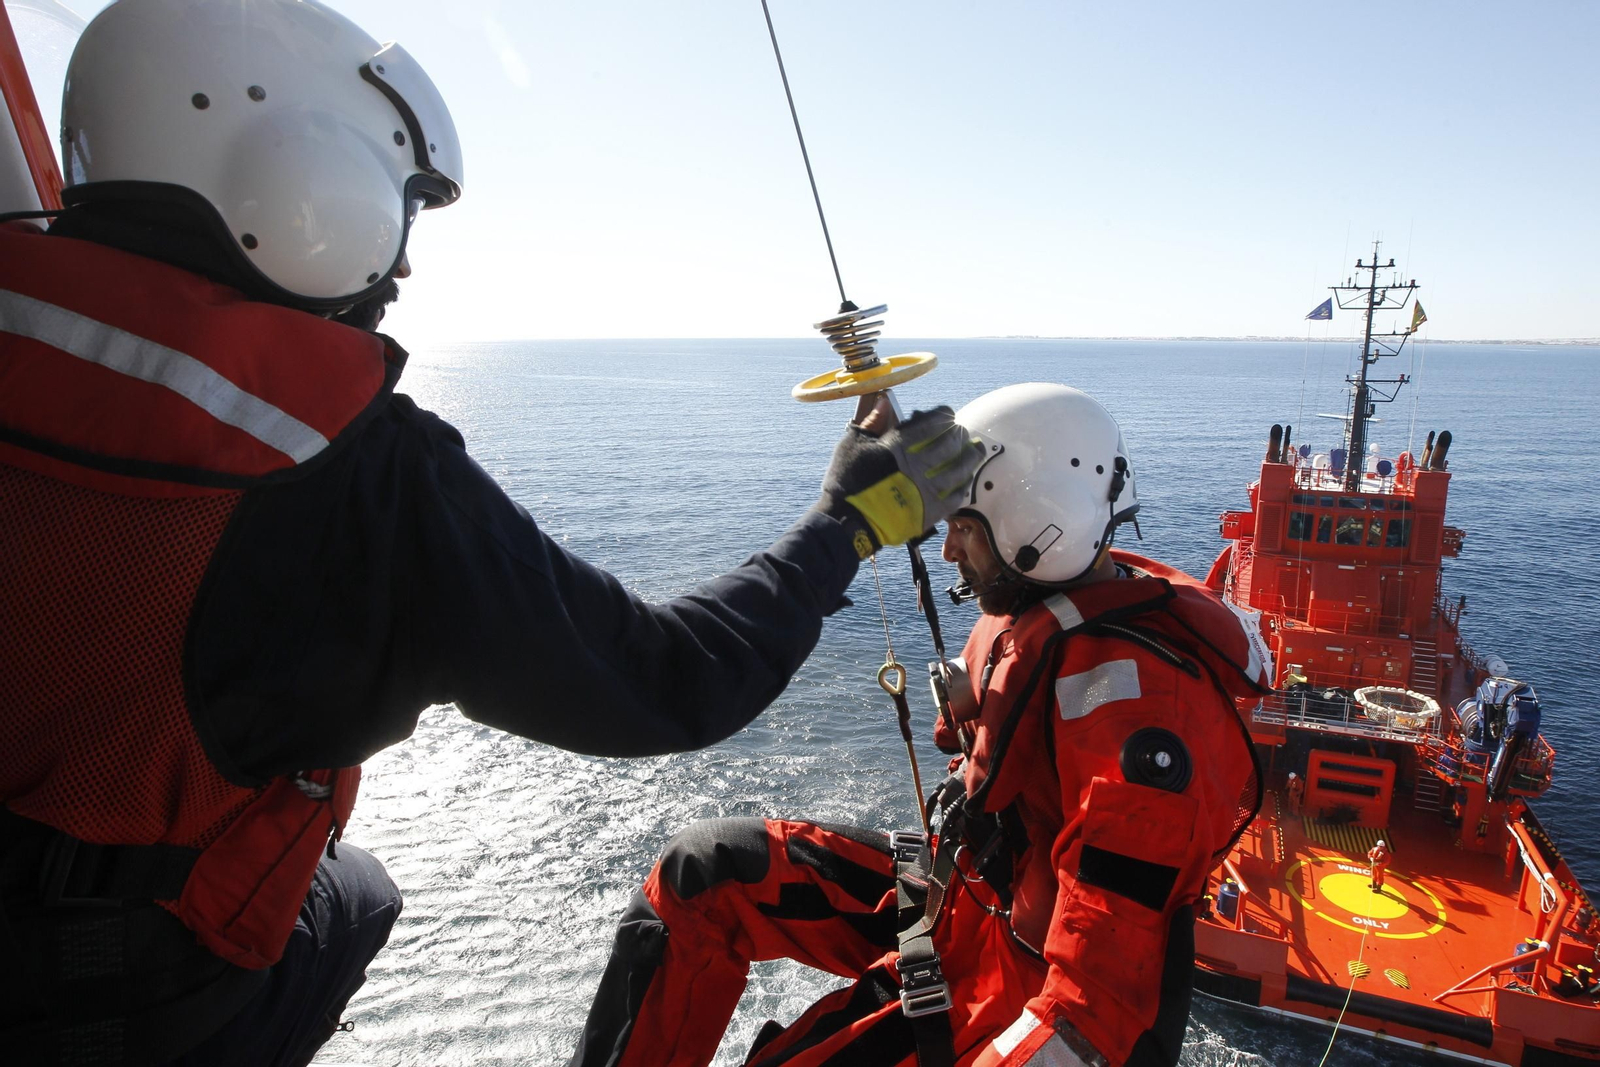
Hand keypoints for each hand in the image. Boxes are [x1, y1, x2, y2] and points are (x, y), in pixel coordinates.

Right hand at [816, 405, 984, 557]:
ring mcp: (926, 490)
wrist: (846, 521)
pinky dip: (963, 486)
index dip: (943, 416)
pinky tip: (966, 480)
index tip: (948, 414)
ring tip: (976, 451)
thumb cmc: (846, 481)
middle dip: (959, 434)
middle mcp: (918, 465)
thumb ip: (872, 422)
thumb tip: (884, 401)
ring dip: (971, 458)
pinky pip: (955, 497)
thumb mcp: (853, 444)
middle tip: (962, 432)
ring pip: (959, 470)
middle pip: (950, 444)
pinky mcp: (929, 512)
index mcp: (899, 445)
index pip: (932, 423)